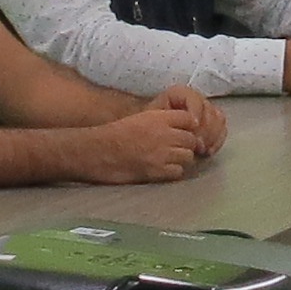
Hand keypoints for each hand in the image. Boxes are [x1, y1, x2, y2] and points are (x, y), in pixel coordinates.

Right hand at [77, 105, 211, 182]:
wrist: (99, 151)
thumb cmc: (116, 134)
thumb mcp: (141, 118)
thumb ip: (163, 120)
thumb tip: (186, 126)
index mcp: (158, 117)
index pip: (189, 119)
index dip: (188, 126)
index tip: (183, 132)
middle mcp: (163, 134)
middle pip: (192, 139)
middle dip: (187, 144)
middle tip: (176, 148)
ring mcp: (162, 153)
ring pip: (188, 156)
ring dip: (181, 158)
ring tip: (169, 159)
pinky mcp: (157, 170)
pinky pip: (178, 171)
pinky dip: (173, 171)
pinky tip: (163, 169)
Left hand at [156, 85, 229, 155]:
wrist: (151, 135)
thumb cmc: (149, 127)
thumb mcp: (152, 118)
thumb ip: (163, 118)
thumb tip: (184, 124)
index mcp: (180, 93)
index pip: (194, 98)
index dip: (195, 111)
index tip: (193, 126)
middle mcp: (195, 99)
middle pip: (209, 110)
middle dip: (205, 129)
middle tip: (198, 145)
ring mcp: (206, 111)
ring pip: (218, 118)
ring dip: (212, 136)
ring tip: (202, 150)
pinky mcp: (212, 123)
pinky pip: (222, 128)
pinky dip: (218, 140)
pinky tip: (209, 151)